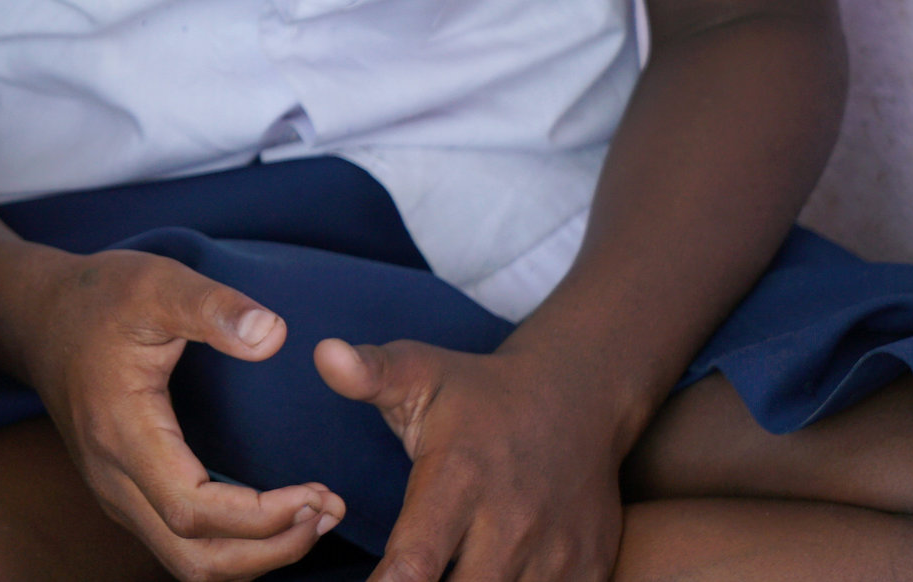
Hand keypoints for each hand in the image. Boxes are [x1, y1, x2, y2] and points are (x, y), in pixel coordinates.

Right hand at [22, 246, 344, 581]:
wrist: (39, 315)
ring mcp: (114, 491)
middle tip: (327, 513)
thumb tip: (274, 335)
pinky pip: (178, 545)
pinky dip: (231, 546)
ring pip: (186, 563)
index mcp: (122, 431)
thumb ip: (214, 308)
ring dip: (253, 556)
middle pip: (193, 559)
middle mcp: (113, 477)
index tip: (314, 491)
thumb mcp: (157, 283)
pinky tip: (272, 515)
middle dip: (270, 551)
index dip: (261, 518)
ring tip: (312, 518)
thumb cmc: (100, 297)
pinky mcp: (123, 492)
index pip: (193, 511)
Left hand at [317, 338, 624, 581]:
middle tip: (403, 581)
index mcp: (458, 478)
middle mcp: (509, 523)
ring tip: (449, 572)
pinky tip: (493, 575)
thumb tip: (325, 353)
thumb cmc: (481, 394)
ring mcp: (555, 551)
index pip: (416, 563)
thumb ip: (371, 373)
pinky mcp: (588, 567)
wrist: (578, 399)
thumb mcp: (422, 371)